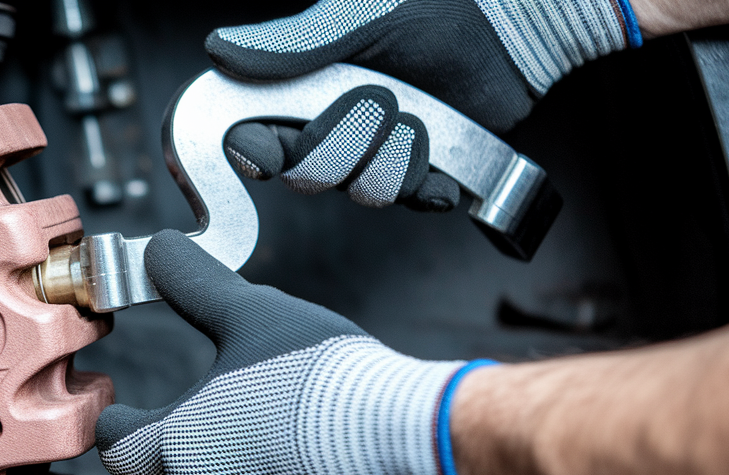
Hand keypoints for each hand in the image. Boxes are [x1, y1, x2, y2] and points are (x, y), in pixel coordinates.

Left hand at [96, 230, 477, 474]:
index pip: (118, 447)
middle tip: (219, 408)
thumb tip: (160, 252)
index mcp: (179, 445)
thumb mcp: (252, 314)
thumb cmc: (320, 381)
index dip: (119, 424)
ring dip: (242, 458)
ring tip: (283, 420)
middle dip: (190, 441)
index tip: (123, 409)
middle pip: (174, 471)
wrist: (400, 441)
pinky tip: (314, 449)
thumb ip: (196, 286)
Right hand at [212, 0, 639, 210]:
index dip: (254, 153)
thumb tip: (219, 50)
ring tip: (418, 113)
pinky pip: (412, 201)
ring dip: (396, 156)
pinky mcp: (421, 172)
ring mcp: (375, 152)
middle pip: (307, 175)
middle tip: (379, 97)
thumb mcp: (358, 16)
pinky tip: (442, 153)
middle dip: (345, 143)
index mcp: (301, 88)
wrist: (509, 23)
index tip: (262, 153)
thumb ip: (291, 44)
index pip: (252, 138)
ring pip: (362, 191)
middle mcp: (331, 125)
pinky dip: (430, 182)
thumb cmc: (433, 5)